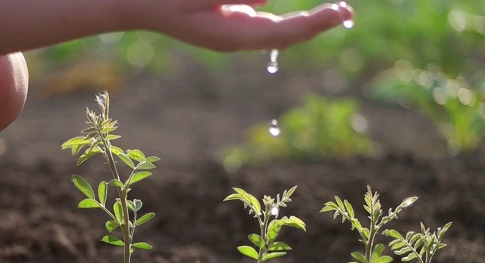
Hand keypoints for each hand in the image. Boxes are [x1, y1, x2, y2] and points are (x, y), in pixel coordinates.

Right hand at [128, 0, 353, 50]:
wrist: (137, 4)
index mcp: (232, 36)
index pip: (284, 32)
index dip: (315, 23)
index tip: (343, 13)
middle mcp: (239, 36)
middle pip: (287, 32)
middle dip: (318, 22)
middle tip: (347, 12)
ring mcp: (235, 29)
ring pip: (278, 23)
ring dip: (302, 18)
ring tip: (333, 12)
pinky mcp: (232, 18)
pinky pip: (263, 13)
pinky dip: (278, 11)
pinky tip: (305, 12)